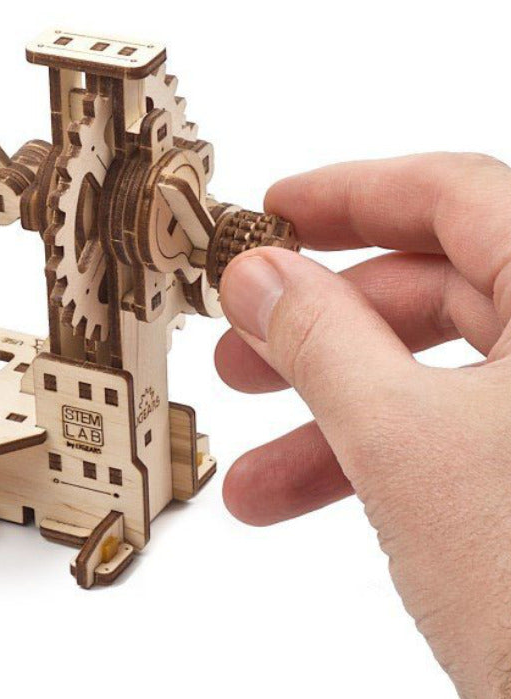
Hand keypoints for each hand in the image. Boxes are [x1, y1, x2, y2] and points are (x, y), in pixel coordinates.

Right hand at [215, 153, 510, 698]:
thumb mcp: (398, 441)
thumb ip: (318, 338)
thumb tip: (260, 276)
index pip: (459, 194)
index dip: (351, 194)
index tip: (270, 212)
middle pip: (442, 288)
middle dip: (322, 324)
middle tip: (238, 344)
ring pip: (440, 377)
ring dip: (332, 412)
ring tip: (249, 468)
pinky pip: (455, 440)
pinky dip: (374, 460)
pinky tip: (304, 504)